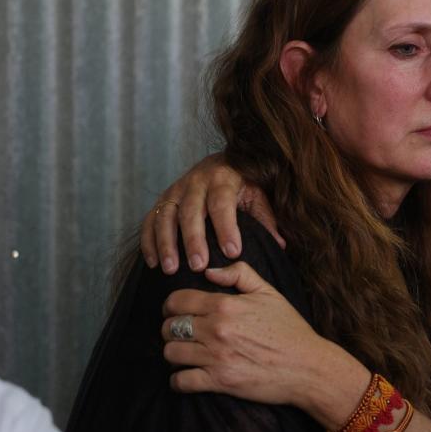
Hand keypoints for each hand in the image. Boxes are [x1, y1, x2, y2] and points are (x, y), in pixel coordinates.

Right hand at [140, 153, 282, 273]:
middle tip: (199, 266)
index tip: (233, 253)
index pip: (223, 203)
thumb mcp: (258, 195)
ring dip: (166, 244)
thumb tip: (281, 245)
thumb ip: (267, 219)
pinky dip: (149, 241)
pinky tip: (154, 263)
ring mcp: (176, 189)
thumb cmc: (243, 184)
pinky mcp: (163, 200)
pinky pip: (150, 220)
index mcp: (223, 177)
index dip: (227, 228)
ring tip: (171, 269)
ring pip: (166, 216)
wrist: (221, 162)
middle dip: (194, 240)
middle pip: (191, 211)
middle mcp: (196, 181)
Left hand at [160, 262, 326, 406]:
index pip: (177, 301)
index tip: (174, 311)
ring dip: (174, 353)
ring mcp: (216, 357)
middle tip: (181, 333)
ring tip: (185, 354)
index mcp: (225, 305)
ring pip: (171, 353)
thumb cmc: (290, 329)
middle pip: (169, 327)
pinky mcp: (220, 382)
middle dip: (170, 329)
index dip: (170, 305)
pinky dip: (179, 380)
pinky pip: (181, 381)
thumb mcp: (269, 293)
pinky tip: (188, 376)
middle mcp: (217, 330)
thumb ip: (239, 274)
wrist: (308, 367)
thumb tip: (209, 272)